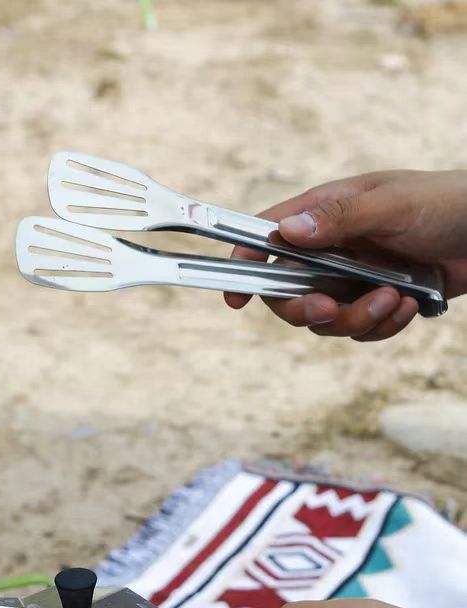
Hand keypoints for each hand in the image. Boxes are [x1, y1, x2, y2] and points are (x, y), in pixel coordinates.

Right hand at [226, 169, 466, 339]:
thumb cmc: (445, 202)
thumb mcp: (390, 204)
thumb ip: (338, 219)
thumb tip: (287, 232)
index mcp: (324, 214)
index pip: (268, 238)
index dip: (245, 266)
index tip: (236, 297)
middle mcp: (331, 249)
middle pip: (289, 293)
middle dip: (307, 309)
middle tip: (331, 308)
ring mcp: (353, 277)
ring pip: (326, 320)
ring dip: (357, 319)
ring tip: (395, 298)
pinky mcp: (376, 300)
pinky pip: (360, 331)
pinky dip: (382, 326)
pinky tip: (410, 305)